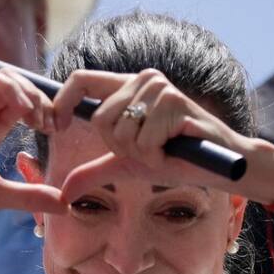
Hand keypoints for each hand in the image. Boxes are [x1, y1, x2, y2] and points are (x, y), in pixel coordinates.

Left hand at [51, 69, 272, 202]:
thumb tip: (62, 194)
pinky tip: (175, 151)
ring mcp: (159, 88)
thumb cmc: (175, 160)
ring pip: (122, 131)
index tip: (55, 126)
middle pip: (100, 119)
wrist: (219, 168)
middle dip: (120, 147)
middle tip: (148, 151)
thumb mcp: (127, 166)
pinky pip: (144, 140)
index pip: (80, 80)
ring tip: (164, 149)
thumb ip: (93, 172)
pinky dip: (157, 157)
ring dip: (142, 154)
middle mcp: (142, 80)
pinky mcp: (174, 101)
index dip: (61, 101)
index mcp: (126, 88)